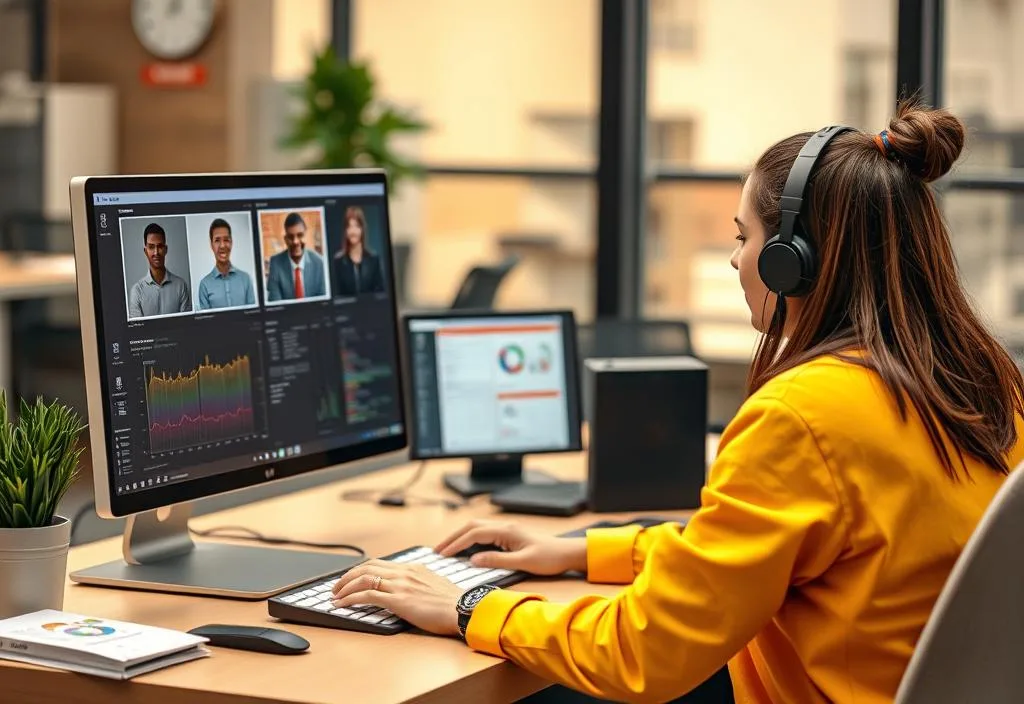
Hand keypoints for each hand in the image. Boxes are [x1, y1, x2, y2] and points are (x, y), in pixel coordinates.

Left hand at [330, 560, 463, 636]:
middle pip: (367, 568)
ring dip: (344, 587)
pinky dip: (350, 598)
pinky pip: (366, 595)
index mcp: (413, 568)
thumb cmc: (453, 603)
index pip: (380, 564)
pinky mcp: (397, 599)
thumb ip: (420, 583)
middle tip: (337, 587)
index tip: (353, 578)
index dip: (362, 570)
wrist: (463, 609)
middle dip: (347, 576)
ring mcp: (400, 584)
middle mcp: (404, 572)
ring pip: (363, 579)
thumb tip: (412, 591)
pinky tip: (342, 605)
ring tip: (335, 596)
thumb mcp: (435, 585)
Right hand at [435, 519, 585, 575]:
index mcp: (506, 531)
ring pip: (476, 528)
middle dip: (452, 537)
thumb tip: (473, 560)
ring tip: (447, 549)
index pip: (473, 534)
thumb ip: (497, 560)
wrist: (566, 553)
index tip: (442, 555)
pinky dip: (470, 539)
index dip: (456, 544)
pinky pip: (484, 533)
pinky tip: (466, 549)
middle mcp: (504, 527)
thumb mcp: (523, 562)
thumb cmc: (549, 558)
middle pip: (471, 527)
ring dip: (460, 536)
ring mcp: (506, 529)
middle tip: (437, 551)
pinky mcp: (509, 535)